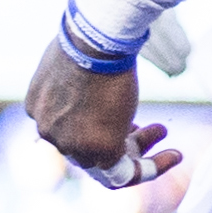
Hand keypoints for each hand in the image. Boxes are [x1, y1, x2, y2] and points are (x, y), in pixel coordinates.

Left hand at [27, 38, 178, 190]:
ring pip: (105, 162)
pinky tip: (173, 155)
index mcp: (38, 108)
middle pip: (85, 148)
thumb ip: (76, 81)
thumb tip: (89, 76)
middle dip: (119, 137)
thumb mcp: (73, 60)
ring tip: (163, 133)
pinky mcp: (99, 150)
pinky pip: (125, 171)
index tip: (119, 118)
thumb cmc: (88, 41)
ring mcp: (72, 144)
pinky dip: (151, 167)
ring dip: (139, 150)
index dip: (94, 125)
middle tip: (145, 126)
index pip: (66, 130)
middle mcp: (48, 131)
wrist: (96, 41)